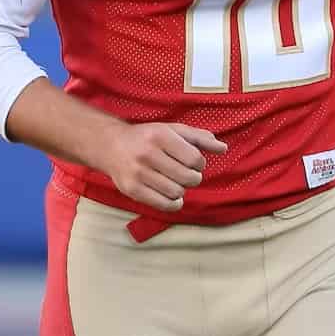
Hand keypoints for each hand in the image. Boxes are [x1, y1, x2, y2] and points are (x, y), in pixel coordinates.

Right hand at [95, 122, 227, 211]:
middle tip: (185, 174)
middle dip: (192, 178)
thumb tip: (223, 148)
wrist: (111, 146)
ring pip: (177, 192)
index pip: (195, 159)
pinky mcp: (132, 190)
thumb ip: (199, 138)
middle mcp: (148, 153)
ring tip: (174, 182)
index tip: (192, 162)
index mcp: (160, 135)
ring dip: (181, 190)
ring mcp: (138, 173)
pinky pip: (164, 205)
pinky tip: (171, 195)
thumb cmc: (148, 137)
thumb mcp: (173, 130)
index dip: (199, 164)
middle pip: (188, 178)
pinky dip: (174, 203)